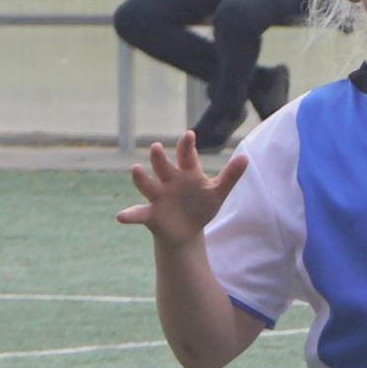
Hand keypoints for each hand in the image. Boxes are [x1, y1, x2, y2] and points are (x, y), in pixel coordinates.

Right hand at [116, 134, 243, 249]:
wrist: (186, 232)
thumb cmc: (201, 207)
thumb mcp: (217, 192)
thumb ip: (230, 176)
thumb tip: (246, 158)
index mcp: (186, 173)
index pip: (186, 156)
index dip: (186, 146)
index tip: (189, 135)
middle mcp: (169, 181)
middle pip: (163, 167)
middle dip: (159, 158)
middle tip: (156, 147)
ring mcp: (158, 197)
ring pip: (147, 185)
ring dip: (140, 178)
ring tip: (135, 169)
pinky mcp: (150, 214)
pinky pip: (137, 213)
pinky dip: (129, 215)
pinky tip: (121, 216)